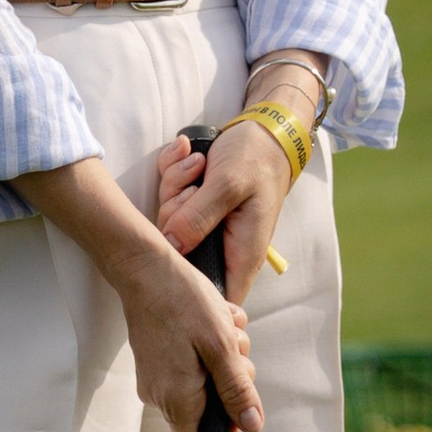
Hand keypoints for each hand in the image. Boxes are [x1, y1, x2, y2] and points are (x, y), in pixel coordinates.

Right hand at [113, 226, 258, 431]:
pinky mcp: (155, 359)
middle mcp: (159, 395)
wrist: (144, 266)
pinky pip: (190, 364)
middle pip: (206, 409)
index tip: (238, 393)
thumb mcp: (220, 345)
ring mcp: (154, 377)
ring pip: (202, 382)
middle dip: (230, 378)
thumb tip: (252, 425)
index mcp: (176, 399)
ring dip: (222, 355)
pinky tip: (210, 317)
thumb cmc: (182, 301)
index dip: (225, 427)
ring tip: (221, 322)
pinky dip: (207, 345)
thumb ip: (236, 389)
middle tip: (233, 344)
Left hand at [153, 118, 288, 304]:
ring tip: (199, 165)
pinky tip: (190, 156)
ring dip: (176, 185)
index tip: (175, 256)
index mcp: (241, 254)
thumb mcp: (228, 185)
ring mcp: (205, 228)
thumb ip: (198, 217)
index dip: (193, 290)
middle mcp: (222, 247)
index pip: (217, 299)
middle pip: (179, 254)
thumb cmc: (256, 159)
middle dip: (176, 212)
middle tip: (194, 188)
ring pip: (170, 222)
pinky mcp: (194, 208)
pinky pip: (169, 198)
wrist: (262, 132)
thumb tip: (171, 248)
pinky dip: (174, 172)